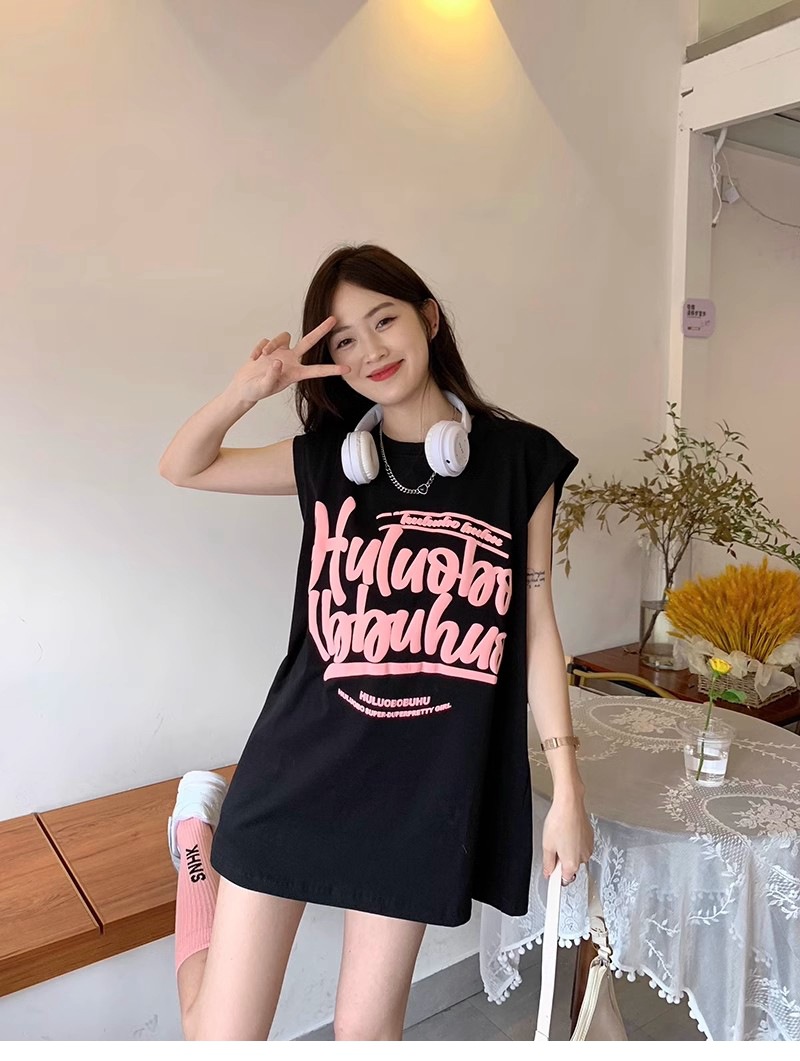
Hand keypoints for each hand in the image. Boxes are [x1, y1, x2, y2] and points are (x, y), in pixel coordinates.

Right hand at [227, 316, 348, 404]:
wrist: (244, 387)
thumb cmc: (256, 390)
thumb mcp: (264, 387)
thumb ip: (271, 376)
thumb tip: (277, 361)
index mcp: (295, 373)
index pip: (316, 370)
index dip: (331, 370)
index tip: (347, 369)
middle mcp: (291, 360)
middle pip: (309, 341)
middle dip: (321, 330)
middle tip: (333, 319)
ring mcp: (281, 352)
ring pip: (284, 336)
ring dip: (272, 343)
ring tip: (262, 355)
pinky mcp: (269, 347)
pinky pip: (266, 341)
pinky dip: (259, 348)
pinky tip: (254, 358)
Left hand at [541, 788, 592, 886]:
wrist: (570, 804)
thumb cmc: (559, 821)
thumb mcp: (547, 845)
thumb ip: (548, 863)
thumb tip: (548, 872)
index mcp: (571, 864)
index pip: (564, 881)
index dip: (555, 878)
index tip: (552, 881)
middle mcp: (583, 858)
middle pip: (570, 867)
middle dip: (561, 861)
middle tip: (553, 848)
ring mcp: (588, 848)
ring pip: (576, 855)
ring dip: (568, 850)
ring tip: (560, 836)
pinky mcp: (590, 838)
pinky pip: (580, 845)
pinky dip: (574, 841)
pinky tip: (567, 831)